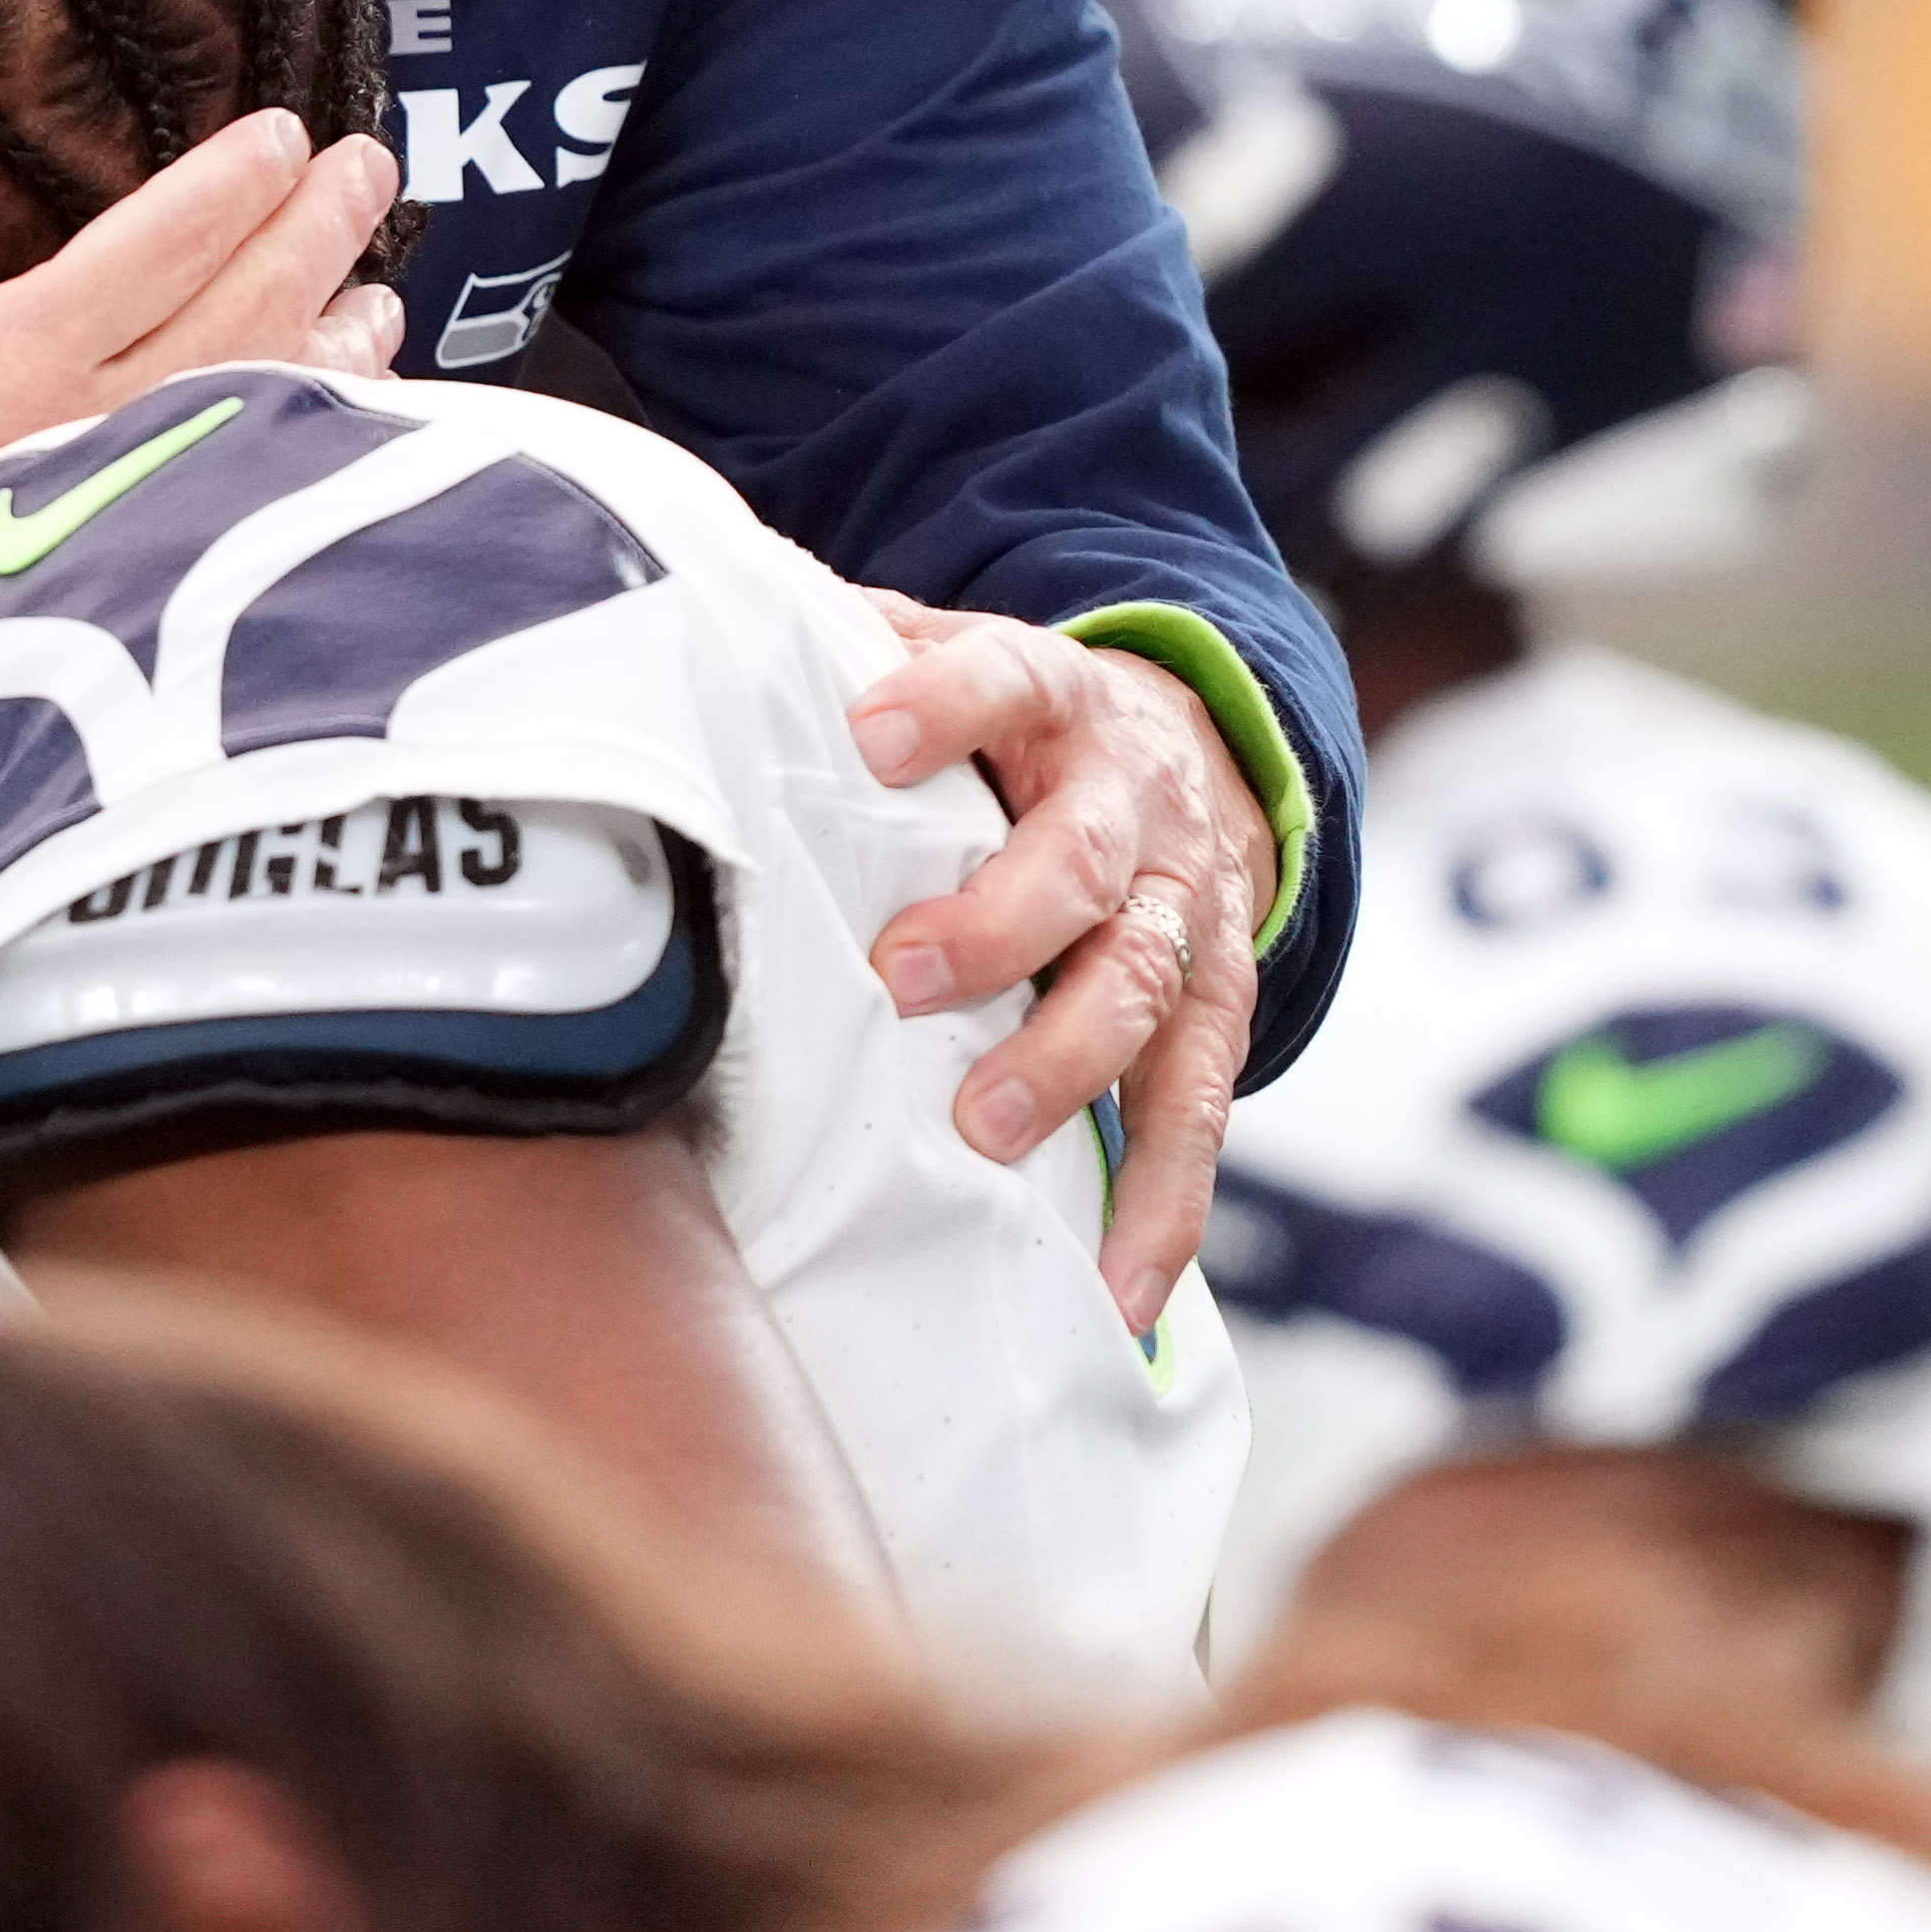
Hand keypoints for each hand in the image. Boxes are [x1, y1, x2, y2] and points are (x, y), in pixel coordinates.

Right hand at [0, 66, 403, 796]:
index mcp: (6, 364)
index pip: (165, 244)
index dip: (237, 181)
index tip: (283, 134)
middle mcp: (93, 446)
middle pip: (246, 318)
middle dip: (317, 233)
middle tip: (368, 172)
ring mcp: (125, 536)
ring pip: (266, 420)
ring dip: (332, 346)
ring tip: (377, 293)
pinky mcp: (126, 607)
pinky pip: (247, 515)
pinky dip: (306, 459)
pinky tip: (334, 433)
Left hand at [848, 604, 1261, 1334]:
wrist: (1208, 756)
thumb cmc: (1030, 732)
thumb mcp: (966, 660)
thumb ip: (860, 649)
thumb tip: (711, 640)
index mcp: (1059, 705)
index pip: (1008, 678)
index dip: (948, 700)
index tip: (874, 734)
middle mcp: (1136, 808)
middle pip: (1084, 860)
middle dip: (1002, 922)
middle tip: (906, 977)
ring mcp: (1187, 915)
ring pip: (1147, 988)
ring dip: (1069, 1063)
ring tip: (989, 1129)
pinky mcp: (1219, 1010)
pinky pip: (1200, 1114)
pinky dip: (1160, 1208)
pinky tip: (1114, 1290)